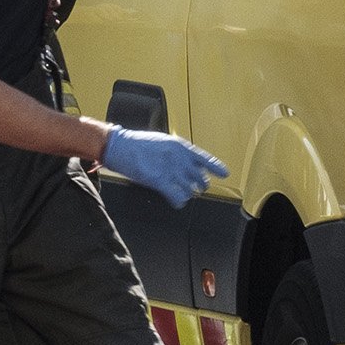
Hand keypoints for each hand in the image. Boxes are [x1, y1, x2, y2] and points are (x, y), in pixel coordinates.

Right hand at [99, 129, 226, 206]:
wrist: (120, 146)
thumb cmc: (137, 143)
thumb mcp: (162, 142)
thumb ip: (176, 153)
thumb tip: (183, 162)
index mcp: (181, 147)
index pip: (205, 160)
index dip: (216, 168)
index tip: (224, 173)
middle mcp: (180, 159)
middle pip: (200, 179)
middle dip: (198, 185)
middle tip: (194, 188)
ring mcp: (171, 170)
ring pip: (190, 191)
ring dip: (186, 194)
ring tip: (181, 194)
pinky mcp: (160, 181)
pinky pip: (177, 197)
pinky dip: (179, 202)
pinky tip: (176, 202)